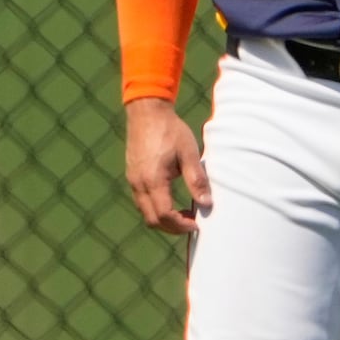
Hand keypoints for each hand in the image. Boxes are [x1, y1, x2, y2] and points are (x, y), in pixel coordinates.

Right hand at [125, 97, 209, 234]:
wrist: (147, 111)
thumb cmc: (170, 130)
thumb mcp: (189, 153)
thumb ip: (196, 180)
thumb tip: (207, 203)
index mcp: (153, 180)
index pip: (164, 215)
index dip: (181, 225)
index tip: (196, 225)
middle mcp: (139, 184)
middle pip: (152, 220)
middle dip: (172, 227)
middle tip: (191, 223)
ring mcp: (133, 180)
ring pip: (145, 212)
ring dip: (163, 219)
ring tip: (183, 213)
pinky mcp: (132, 175)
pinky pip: (141, 201)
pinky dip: (155, 208)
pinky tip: (170, 200)